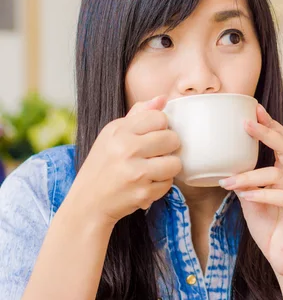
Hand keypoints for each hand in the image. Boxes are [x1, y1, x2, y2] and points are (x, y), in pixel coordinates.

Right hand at [63, 96, 181, 226]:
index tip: (151, 137)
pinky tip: (145, 185)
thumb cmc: (103, 166)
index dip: (160, 128)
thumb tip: (163, 98)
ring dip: (167, 168)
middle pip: (172, 138)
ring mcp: (135, 172)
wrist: (87, 204)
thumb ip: (138, 115)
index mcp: (118, 131)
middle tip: (154, 155)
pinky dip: (161, 186)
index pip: (160, 118)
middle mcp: (126, 149)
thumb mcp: (112, 135)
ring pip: (175, 163)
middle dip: (168, 148)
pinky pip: (169, 184)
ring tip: (152, 170)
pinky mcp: (143, 193)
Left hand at [219, 104, 282, 279]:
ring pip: (278, 174)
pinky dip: (262, 194)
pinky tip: (246, 196)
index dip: (269, 124)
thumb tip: (225, 163)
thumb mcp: (252, 198)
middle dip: (266, 133)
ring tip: (230, 180)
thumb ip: (245, 180)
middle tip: (245, 124)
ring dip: (251, 175)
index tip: (253, 109)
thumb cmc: (270, 227)